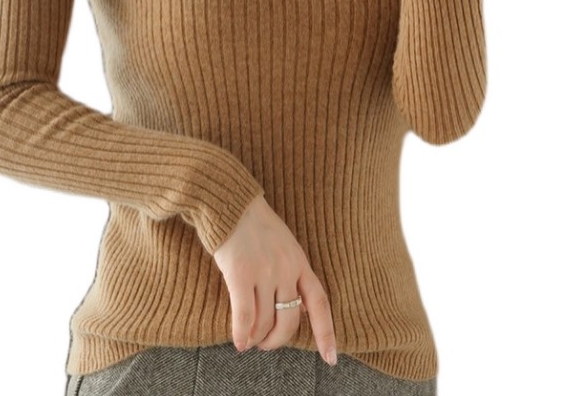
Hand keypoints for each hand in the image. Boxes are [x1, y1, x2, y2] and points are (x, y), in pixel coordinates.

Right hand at [213, 194, 337, 365]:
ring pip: (265, 322)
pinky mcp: (241, 274)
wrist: (229, 201)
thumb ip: (292, 272)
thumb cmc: (253, 222)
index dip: (325, 333)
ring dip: (257, 338)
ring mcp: (264, 271)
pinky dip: (241, 332)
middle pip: (289, 321)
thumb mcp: (284, 243)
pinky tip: (238, 341)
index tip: (331, 358)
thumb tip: (297, 307)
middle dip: (277, 340)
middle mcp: (286, 268)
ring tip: (249, 341)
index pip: (319, 303)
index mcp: (299, 261)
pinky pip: (244, 315)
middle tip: (266, 344)